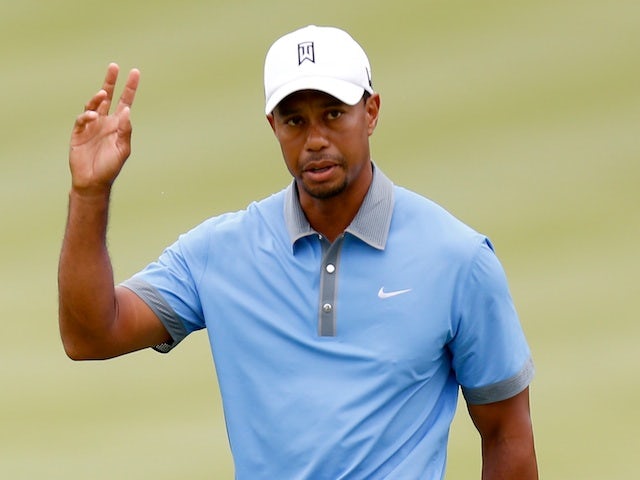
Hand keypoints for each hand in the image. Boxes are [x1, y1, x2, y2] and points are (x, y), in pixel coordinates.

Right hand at [69, 63, 139, 194]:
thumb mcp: (123, 149)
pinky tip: (93, 117)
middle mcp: (104, 122)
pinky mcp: (78, 133)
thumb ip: (125, 130)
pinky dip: (87, 116)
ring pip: (93, 105)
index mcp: (117, 125)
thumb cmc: (110, 167)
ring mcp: (91, 126)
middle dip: (110, 82)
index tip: (135, 72)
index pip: (125, 102)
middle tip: (114, 66)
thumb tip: (126, 110)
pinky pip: (82, 120)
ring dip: (97, 98)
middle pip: (107, 97)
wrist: (93, 182)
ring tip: (103, 94)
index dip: (130, 88)